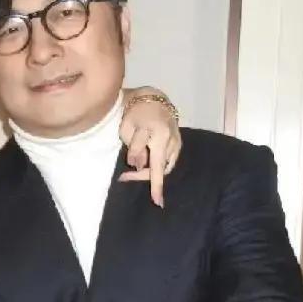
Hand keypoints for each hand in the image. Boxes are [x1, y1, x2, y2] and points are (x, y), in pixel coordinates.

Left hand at [118, 88, 181, 207]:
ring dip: (150, 171)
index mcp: (159, 136)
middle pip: (159, 169)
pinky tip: (145, 163)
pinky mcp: (178, 143)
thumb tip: (138, 166)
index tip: (158, 202)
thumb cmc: (135, 113)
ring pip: (165, 166)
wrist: (151, 98)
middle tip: (124, 176)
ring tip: (132, 169)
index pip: (157, 166)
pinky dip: (157, 165)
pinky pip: (168, 160)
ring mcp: (177, 142)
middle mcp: (172, 141)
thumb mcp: (127, 128)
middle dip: (143, 176)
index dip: (156, 186)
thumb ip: (134, 149)